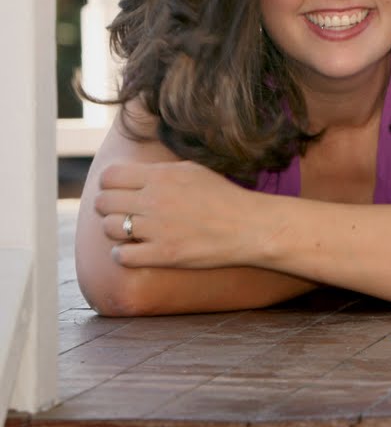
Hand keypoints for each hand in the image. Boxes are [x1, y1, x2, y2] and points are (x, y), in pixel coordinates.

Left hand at [93, 160, 256, 268]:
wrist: (251, 227)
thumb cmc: (224, 197)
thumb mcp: (193, 171)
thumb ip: (159, 171)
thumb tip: (130, 173)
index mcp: (162, 176)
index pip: (110, 176)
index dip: (109, 184)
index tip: (119, 192)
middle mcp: (155, 200)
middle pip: (104, 201)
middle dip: (110, 207)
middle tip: (125, 213)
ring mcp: (158, 229)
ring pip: (109, 228)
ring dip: (116, 230)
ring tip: (132, 232)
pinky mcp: (163, 254)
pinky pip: (121, 256)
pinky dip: (123, 254)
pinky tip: (135, 251)